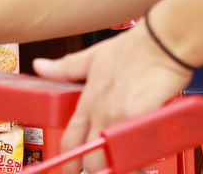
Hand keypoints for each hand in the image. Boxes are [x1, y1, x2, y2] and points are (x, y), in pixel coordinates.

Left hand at [32, 22, 192, 173]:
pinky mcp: (142, 121)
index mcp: (89, 101)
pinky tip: (146, 158)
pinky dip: (141, 161)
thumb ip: (66, 67)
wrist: (162, 42)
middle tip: (103, 168)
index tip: (70, 169)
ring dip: (121, 167)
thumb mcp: (92, 56)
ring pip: (115, 161)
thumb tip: (40, 66)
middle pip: (92, 159)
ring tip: (127, 165)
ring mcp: (121, 119)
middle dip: (96, 170)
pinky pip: (138, 153)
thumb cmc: (133, 49)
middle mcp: (102, 113)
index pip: (71, 140)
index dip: (69, 161)